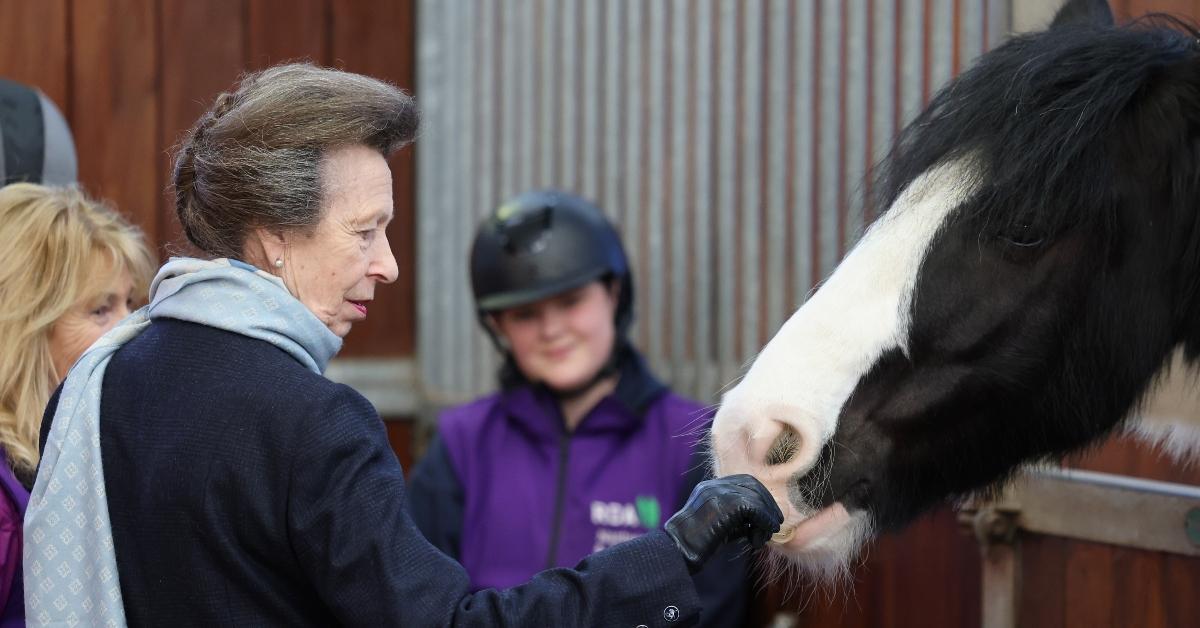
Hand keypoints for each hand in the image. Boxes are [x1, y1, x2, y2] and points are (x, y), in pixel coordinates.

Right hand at [663, 474, 783, 573]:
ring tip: (769, 533)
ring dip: (767, 516)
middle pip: (752, 484)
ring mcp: (719, 492)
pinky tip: (760, 538)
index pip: (744, 481)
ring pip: (755, 497)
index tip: (769, 513)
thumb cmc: (696, 543)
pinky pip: (754, 509)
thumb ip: (739, 519)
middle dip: (768, 503)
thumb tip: (762, 522)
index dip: (761, 495)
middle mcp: (715, 485)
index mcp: (711, 486)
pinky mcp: (726, 504)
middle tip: (775, 523)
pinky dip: (763, 523)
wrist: (679, 549)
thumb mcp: (720, 525)